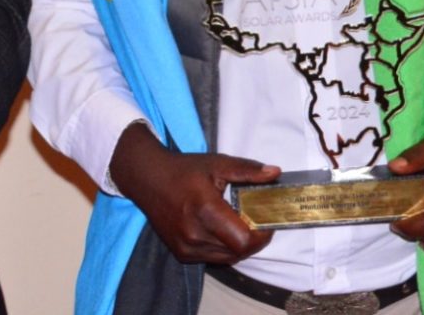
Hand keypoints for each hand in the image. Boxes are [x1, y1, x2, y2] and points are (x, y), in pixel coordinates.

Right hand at [108, 122, 277, 264]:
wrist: (147, 179)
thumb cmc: (185, 170)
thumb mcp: (217, 163)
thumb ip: (247, 170)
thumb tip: (275, 173)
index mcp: (205, 210)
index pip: (244, 239)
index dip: (262, 234)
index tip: (266, 219)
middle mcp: (194, 234)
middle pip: (239, 251)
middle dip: (254, 239)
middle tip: (256, 221)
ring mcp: (186, 247)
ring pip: (228, 258)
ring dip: (239, 246)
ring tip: (239, 225)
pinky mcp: (181, 254)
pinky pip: (213, 258)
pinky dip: (223, 249)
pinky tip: (221, 231)